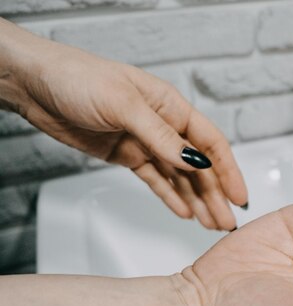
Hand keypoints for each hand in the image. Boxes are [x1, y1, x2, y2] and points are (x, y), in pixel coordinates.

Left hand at [2, 20, 246, 229]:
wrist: (36, 84)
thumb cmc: (79, 79)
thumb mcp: (125, 106)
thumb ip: (162, 137)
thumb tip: (196, 163)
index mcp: (171, 107)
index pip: (210, 143)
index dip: (228, 170)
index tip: (240, 196)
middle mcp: (164, 126)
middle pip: (198, 166)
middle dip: (215, 194)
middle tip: (227, 223)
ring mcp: (146, 143)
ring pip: (179, 177)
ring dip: (196, 200)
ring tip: (211, 225)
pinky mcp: (127, 156)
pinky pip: (155, 181)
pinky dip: (170, 197)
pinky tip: (184, 213)